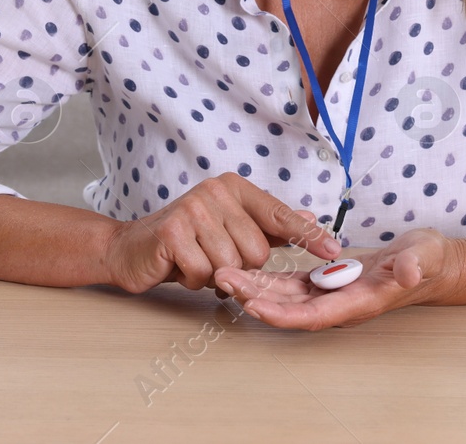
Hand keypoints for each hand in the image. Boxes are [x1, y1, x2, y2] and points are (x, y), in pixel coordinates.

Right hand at [100, 172, 342, 293]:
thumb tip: (306, 216)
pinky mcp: (173, 230)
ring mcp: (193, 208)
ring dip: (215, 276)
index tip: (333, 250)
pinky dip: (193, 279)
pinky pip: (204, 273)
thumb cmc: (186, 241)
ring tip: (196, 261)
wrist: (131, 248)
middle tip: (213, 257)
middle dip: (239, 268)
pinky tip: (180, 266)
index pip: (279, 214)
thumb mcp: (229, 228)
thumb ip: (267, 225)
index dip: (308, 234)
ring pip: (232, 266)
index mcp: (234, 187)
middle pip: (257, 252)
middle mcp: (216, 191)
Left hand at [211, 227, 463, 330]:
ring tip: (224, 273)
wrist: (428, 263)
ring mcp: (330, 293)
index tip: (253, 305)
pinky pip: (290, 283)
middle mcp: (338, 303)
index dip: (282, 313)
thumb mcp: (424, 258)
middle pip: (289, 307)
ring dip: (254, 287)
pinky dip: (267, 277)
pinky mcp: (325, 281)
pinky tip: (246, 269)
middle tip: (223, 279)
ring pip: (284, 296)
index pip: (313, 315)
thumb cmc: (426, 261)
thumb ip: (414, 266)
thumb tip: (406, 272)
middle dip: (255, 297)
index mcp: (358, 302)